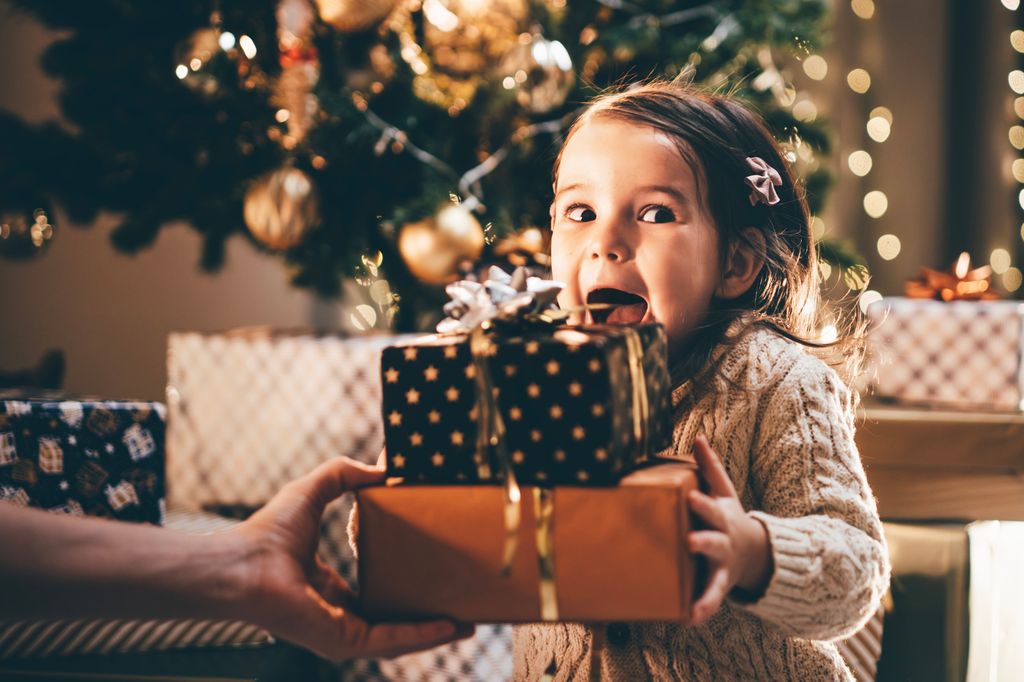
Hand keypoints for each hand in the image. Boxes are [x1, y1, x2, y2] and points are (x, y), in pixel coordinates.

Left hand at [228, 457, 471, 660]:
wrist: (243, 562)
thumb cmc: (267, 532)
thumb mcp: (315, 491)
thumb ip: (344, 474)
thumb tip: (381, 469)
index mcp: (331, 591)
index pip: (378, 598)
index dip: (408, 591)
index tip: (437, 579)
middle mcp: (340, 616)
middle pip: (396, 622)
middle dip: (431, 618)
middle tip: (465, 607)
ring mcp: (343, 632)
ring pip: (401, 638)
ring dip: (435, 632)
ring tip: (468, 623)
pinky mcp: (345, 640)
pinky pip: (392, 640)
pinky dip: (422, 634)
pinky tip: (448, 625)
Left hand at [687, 436, 772, 625]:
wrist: (754, 549)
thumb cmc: (727, 516)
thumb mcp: (722, 491)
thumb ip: (709, 467)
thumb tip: (697, 438)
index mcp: (721, 517)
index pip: (710, 507)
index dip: (700, 503)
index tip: (687, 498)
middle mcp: (723, 542)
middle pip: (713, 542)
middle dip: (702, 542)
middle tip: (688, 543)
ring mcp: (723, 567)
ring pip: (715, 579)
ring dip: (704, 592)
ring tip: (693, 609)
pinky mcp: (720, 586)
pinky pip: (710, 601)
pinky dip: (701, 611)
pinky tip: (687, 621)